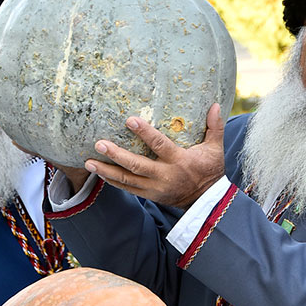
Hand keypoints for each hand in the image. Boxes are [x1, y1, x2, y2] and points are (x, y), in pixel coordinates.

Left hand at [85, 103, 224, 207]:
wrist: (207, 201)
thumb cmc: (210, 170)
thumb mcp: (216, 149)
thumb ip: (215, 127)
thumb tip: (216, 104)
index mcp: (180, 161)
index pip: (160, 145)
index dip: (145, 133)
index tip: (130, 120)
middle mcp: (165, 176)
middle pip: (137, 165)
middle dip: (116, 155)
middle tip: (99, 143)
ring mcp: (155, 188)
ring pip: (127, 180)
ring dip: (107, 171)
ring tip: (89, 162)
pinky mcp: (150, 196)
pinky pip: (128, 189)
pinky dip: (113, 181)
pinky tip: (99, 173)